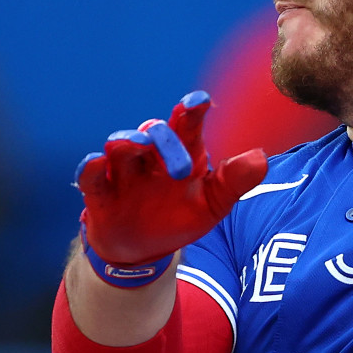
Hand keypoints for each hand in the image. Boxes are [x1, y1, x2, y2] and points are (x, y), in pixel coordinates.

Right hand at [76, 92, 266, 275]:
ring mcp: (123, 172)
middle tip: (181, 168)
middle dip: (167, 141)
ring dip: (128, 142)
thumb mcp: (214, 204)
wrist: (145, 251)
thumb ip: (235, 181)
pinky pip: (91, 176)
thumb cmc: (180, 218)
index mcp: (182, 153)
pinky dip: (91, 167)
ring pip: (121, 146)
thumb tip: (261, 158)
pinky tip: (96, 161)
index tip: (200, 101)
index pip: (187, 124)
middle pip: (155, 133)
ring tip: (139, 145)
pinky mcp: (99, 192)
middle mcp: (151, 156)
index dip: (192, 109)